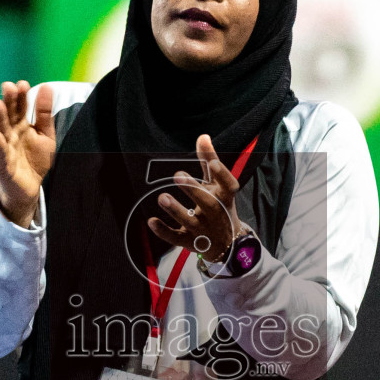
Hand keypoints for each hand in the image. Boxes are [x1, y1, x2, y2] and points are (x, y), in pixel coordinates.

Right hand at [0, 81, 55, 228]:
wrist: (30, 188)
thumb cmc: (35, 160)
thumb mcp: (46, 135)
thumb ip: (45, 114)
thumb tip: (46, 86)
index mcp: (22, 125)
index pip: (21, 107)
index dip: (21, 96)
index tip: (23, 84)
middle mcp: (11, 134)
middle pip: (9, 115)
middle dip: (8, 101)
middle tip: (8, 86)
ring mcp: (5, 148)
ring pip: (1, 130)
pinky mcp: (3, 164)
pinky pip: (0, 153)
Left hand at [146, 134, 240, 262]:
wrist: (227, 244)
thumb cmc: (220, 206)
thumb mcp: (217, 185)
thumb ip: (209, 161)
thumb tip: (203, 136)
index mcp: (225, 197)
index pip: (229, 186)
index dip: (223, 175)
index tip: (213, 163)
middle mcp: (216, 214)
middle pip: (207, 203)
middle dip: (193, 189)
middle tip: (178, 175)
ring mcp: (203, 230)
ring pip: (190, 221)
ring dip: (175, 210)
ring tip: (161, 197)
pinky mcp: (190, 242)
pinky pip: (176, 238)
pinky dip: (164, 231)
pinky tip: (151, 221)